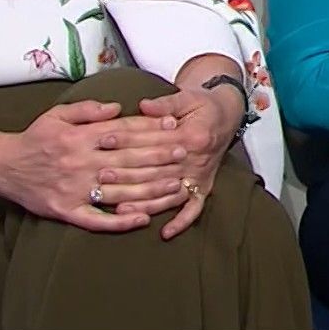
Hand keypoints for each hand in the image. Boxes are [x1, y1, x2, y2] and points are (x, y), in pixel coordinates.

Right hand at [0, 100, 178, 231]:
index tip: (173, 126)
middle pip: (127, 160)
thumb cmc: (34, 138)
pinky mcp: (66, 211)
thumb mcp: (57, 114)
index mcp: (80, 138)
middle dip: (159, 157)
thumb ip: (88, 110)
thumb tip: (118, 107)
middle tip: (185, 154)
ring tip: (176, 185)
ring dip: (150, 189)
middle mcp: (80, 163)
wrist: (3, 166)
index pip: (122, 132)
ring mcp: (74, 189)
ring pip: (119, 191)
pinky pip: (97, 220)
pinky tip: (142, 219)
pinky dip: (120, 221)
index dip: (150, 129)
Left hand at [119, 78, 244, 238]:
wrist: (227, 114)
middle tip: (101, 177)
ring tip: (119, 208)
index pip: (154, 140)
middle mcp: (197, 160)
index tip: (104, 139)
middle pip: (157, 171)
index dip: (128, 139)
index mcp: (192, 135)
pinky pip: (195, 209)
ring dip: (145, 203)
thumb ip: (166, 103)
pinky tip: (164, 233)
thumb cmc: (202, 104)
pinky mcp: (205, 187)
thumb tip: (144, 105)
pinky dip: (181, 222)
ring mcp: (200, 176)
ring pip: (170, 194)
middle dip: (128, 174)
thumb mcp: (187, 96)